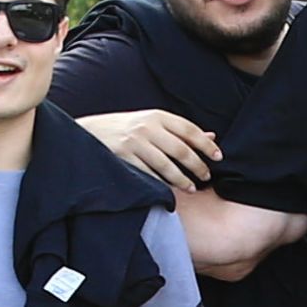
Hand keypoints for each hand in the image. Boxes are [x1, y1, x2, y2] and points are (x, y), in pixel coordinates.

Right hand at [75, 107, 221, 191]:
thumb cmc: (125, 129)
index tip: (218, 157)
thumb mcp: (151, 123)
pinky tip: (169, 191)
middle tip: (206, 176)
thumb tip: (211, 137)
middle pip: (181, 149)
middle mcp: (147, 127)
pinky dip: (161, 184)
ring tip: (191, 188)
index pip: (189, 129)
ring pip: (166, 165)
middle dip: (197, 165)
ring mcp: (134, 142)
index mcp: (157, 116)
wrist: (88, 133)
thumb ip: (179, 131)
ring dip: (182, 180)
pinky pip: (148, 175)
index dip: (206, 145)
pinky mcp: (124, 158)